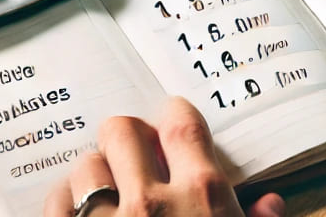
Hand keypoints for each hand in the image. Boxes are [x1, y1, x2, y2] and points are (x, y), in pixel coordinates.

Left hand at [43, 97, 283, 216]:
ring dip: (96, 176)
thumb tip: (270, 204)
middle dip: (127, 141)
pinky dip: (64, 203)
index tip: (170, 127)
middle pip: (123, 130)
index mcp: (203, 199)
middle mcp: (152, 204)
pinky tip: (78, 212)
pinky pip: (55, 202)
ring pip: (86, 166)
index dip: (173, 118)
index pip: (181, 123)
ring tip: (107, 195)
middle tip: (134, 160)